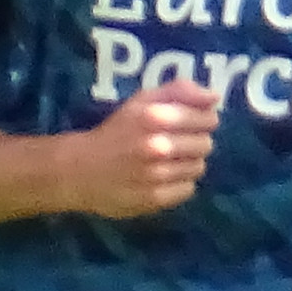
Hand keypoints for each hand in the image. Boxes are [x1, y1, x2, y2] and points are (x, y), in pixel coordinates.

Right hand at [66, 82, 218, 217]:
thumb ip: (179, 91)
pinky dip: (179, 184)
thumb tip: (213, 97)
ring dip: (187, 163)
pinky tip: (161, 178)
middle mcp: (156, 146)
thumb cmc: (115, 132)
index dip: (203, 120)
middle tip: (175, 144)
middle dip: (195, 142)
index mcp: (155, 117)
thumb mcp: (141, 102)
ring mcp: (155, 175)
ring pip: (198, 167)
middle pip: (206, 144)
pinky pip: (188, 189)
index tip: (193, 123)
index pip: (207, 119)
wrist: (77, 170)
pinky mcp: (154, 199)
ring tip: (166, 161)